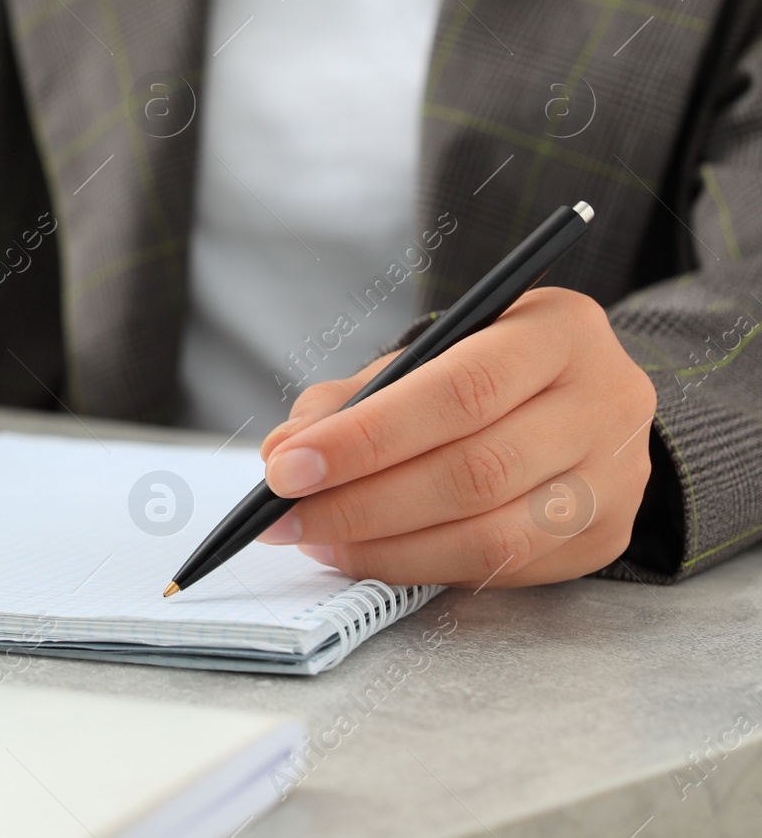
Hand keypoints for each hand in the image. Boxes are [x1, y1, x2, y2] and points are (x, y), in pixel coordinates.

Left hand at [255, 287, 657, 587]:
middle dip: (361, 502)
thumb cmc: (487, 374)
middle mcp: (605, 401)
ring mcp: (616, 478)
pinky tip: (368, 555)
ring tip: (318, 540)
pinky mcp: (605, 538)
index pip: (458, 391)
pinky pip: (501, 570)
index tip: (287, 467)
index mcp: (558, 330)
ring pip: (491, 535)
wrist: (584, 406)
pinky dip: (421, 568)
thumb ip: (353, 399)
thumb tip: (283, 451)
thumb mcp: (426, 357)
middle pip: (474, 471)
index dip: (365, 438)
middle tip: (286, 516)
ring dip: (385, 548)